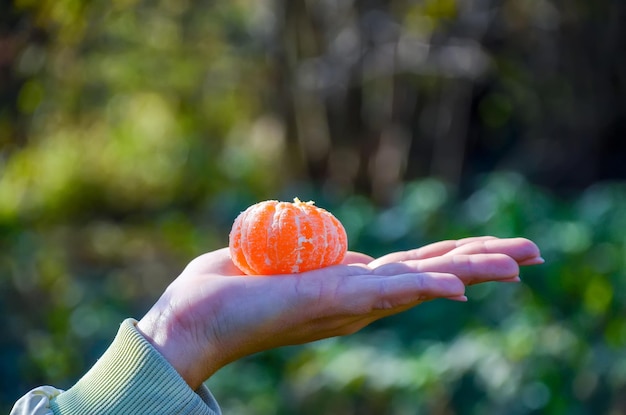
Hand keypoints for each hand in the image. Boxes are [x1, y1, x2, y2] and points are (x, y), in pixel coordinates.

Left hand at [137, 236, 541, 388]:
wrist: (190, 320)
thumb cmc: (226, 288)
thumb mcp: (278, 256)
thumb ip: (313, 251)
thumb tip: (337, 246)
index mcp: (347, 284)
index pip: (412, 267)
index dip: (452, 257)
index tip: (489, 250)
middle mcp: (358, 298)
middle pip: (430, 272)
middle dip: (482, 260)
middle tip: (533, 251)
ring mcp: (350, 303)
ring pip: (423, 281)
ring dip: (474, 269)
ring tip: (523, 259)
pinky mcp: (333, 302)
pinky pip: (390, 292)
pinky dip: (429, 287)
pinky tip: (464, 285)